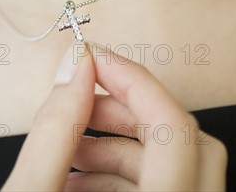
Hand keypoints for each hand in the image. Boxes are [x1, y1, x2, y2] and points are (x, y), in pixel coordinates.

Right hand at [1, 42, 227, 191]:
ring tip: (70, 146)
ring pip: (173, 162)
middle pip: (182, 137)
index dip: (133, 80)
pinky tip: (78, 176)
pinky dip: (122, 171)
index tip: (94, 57)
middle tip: (81, 99)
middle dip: (125, 107)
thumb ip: (53, 130)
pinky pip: (162, 185)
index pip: (174, 127)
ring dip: (119, 142)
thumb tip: (74, 67)